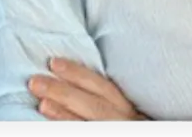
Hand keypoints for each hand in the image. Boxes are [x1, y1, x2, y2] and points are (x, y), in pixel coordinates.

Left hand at [29, 58, 146, 121]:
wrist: (155, 136)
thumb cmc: (126, 121)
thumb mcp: (123, 110)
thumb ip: (104, 96)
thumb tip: (66, 74)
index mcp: (127, 108)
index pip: (103, 88)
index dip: (78, 74)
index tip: (53, 63)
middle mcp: (124, 121)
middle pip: (93, 106)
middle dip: (63, 93)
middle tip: (35, 81)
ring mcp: (116, 132)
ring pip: (88, 126)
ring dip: (63, 115)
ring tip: (41, 103)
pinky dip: (68, 130)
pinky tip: (49, 126)